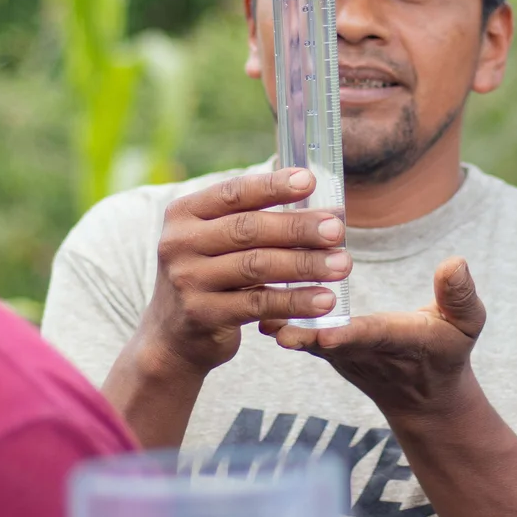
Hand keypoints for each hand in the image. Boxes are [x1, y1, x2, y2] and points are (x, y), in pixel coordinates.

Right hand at [137, 168, 351, 377]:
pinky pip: (258, 304)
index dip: (273, 186)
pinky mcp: (202, 314)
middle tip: (338, 230)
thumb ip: (250, 219)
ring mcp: (187, 280)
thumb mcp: (215, 240)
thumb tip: (314, 198)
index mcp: (184, 214)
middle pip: (248, 229)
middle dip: (298, 228)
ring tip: (343, 265)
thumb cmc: (210, 275)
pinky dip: (296, 301)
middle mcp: (179, 243)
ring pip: (257, 266)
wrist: (173, 336)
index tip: (310, 180)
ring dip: (305, 264)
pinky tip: (325, 300)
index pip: (234, 193)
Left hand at [262, 257, 485, 420]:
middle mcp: (363, 351)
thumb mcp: (466, 325)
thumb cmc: (446, 352)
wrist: (421, 397)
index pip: (374, 337)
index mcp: (399, 341)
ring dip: (283, 324)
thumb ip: (460, 296)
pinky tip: (251, 291)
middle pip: (330, 342)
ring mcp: (340, 353)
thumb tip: (456, 262)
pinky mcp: (324, 348)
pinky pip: (299, 331)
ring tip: (253, 305)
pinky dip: (279, 316)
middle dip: (305, 335)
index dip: (350, 335)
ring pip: (308, 338)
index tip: (328, 333)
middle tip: (277, 330)